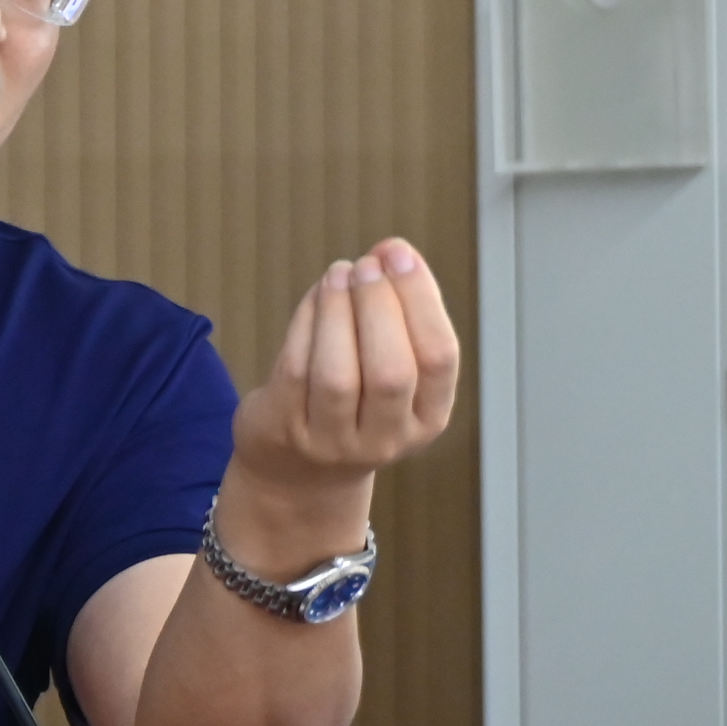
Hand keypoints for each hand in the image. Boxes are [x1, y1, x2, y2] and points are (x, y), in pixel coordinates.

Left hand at [230, 240, 460, 493]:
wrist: (297, 474)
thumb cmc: (354, 402)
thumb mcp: (392, 369)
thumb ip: (398, 312)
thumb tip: (392, 251)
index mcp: (428, 418)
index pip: (440, 358)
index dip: (421, 300)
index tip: (401, 255)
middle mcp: (386, 438)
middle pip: (392, 371)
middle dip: (379, 305)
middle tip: (366, 265)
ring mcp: (333, 442)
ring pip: (339, 375)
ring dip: (338, 311)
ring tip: (339, 273)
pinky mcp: (286, 430)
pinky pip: (296, 371)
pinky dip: (306, 323)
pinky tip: (316, 296)